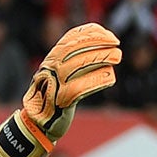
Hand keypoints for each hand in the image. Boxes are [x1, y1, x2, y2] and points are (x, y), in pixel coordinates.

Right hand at [0, 22, 122, 156]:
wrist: (38, 123)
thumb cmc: (55, 96)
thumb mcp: (60, 73)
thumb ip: (74, 59)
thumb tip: (99, 42)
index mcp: (52, 59)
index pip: (71, 39)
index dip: (90, 33)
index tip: (109, 34)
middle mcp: (51, 69)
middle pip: (76, 50)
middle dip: (98, 43)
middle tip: (117, 44)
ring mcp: (54, 84)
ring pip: (79, 66)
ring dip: (101, 58)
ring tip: (118, 56)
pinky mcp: (61, 101)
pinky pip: (80, 88)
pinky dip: (96, 80)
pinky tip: (110, 77)